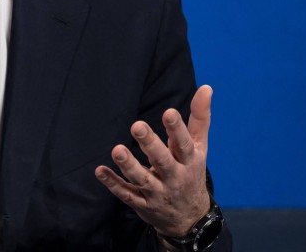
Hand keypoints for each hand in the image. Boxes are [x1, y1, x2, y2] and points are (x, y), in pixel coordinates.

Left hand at [95, 85, 213, 238]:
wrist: (189, 218)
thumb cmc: (191, 171)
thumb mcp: (199, 147)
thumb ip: (199, 118)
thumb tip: (206, 87)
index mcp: (189, 160)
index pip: (184, 144)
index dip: (177, 129)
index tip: (168, 112)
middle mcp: (174, 177)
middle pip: (162, 161)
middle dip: (150, 144)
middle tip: (137, 126)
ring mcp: (158, 192)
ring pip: (142, 179)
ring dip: (129, 165)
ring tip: (117, 149)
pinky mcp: (142, 203)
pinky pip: (126, 193)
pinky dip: (113, 183)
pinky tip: (100, 170)